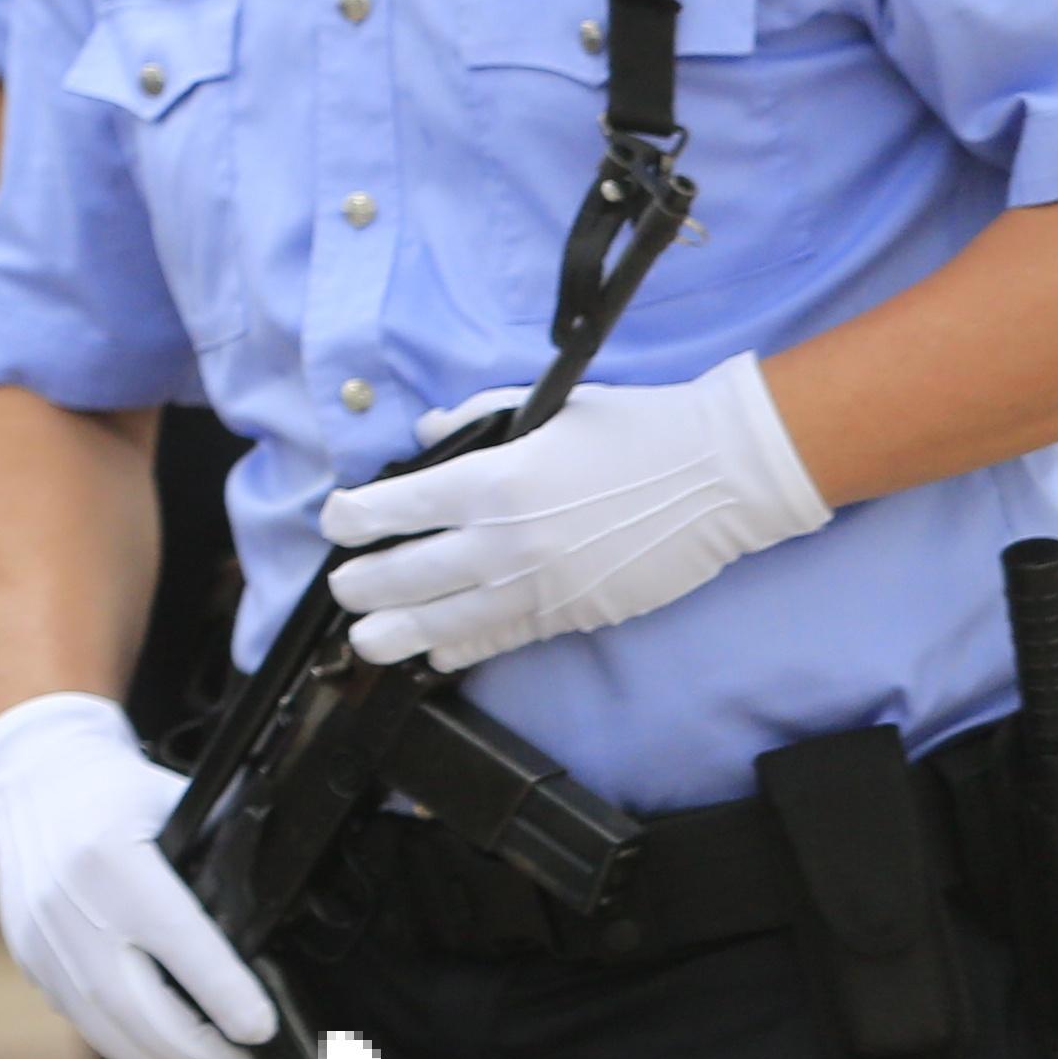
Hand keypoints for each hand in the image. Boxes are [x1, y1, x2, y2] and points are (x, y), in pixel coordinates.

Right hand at [0, 689, 280, 1058]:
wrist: (31, 778)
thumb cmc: (117, 792)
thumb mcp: (177, 807)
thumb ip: (222, 865)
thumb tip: (273, 935)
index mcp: (113, 856)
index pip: (181, 945)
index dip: (225, 996)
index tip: (259, 1029)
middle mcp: (69, 902)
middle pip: (139, 1009)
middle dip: (200, 1052)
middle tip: (241, 1058)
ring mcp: (42, 936)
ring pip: (108, 1028)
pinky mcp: (29, 957)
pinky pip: (83, 1019)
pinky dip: (128, 1046)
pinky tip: (163, 1048)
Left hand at [321, 359, 822, 672]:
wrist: (719, 475)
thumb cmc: (633, 431)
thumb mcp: (544, 407)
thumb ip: (474, 419)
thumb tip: (425, 437)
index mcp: (488, 481)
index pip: (390, 509)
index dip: (349, 519)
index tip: (338, 522)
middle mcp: (502, 540)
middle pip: (402, 575)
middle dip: (359, 585)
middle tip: (344, 587)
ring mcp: (537, 585)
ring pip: (443, 621)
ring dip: (394, 632)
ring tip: (366, 639)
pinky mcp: (571, 613)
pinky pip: (501, 639)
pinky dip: (462, 647)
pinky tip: (437, 651)